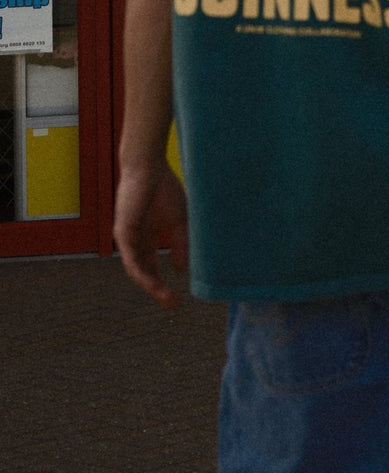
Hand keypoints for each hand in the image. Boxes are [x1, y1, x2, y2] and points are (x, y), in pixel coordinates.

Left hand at [114, 162, 188, 307]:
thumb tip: (181, 270)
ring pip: (137, 270)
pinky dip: (142, 272)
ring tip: (167, 298)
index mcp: (147, 237)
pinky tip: (153, 283)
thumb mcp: (178, 221)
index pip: (152, 266)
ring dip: (152, 286)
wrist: (148, 167)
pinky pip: (131, 259)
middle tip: (174, 304)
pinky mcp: (122, 234)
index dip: (163, 281)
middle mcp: (135, 241)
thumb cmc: (163, 189)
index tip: (178, 296)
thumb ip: (181, 244)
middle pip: (144, 272)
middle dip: (158, 290)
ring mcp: (127, 239)